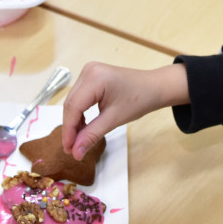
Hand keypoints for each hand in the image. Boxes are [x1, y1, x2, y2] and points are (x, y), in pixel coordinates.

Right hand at [61, 62, 188, 159]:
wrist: (154, 87)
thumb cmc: (140, 99)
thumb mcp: (115, 119)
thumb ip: (92, 135)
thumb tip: (75, 152)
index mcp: (95, 78)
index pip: (73, 107)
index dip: (68, 130)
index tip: (68, 149)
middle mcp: (88, 71)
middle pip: (71, 104)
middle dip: (70, 127)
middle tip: (71, 149)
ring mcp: (89, 72)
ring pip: (73, 101)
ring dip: (74, 121)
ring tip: (77, 140)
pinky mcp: (91, 76)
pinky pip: (79, 97)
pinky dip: (79, 112)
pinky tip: (83, 126)